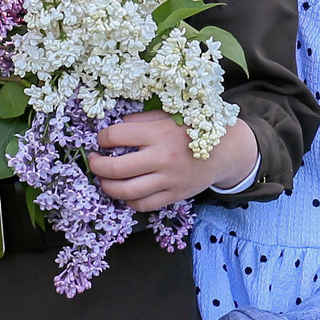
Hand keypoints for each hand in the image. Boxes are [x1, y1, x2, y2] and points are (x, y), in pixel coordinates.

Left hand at [86, 112, 258, 210]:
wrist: (225, 151)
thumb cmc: (193, 129)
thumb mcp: (169, 115)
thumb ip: (142, 119)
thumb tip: (115, 127)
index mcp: (159, 133)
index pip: (116, 136)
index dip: (102, 138)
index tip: (101, 139)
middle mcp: (162, 158)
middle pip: (117, 168)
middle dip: (97, 165)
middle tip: (93, 161)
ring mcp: (168, 180)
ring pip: (127, 191)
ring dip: (108, 186)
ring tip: (104, 180)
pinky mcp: (174, 195)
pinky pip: (144, 204)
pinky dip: (129, 200)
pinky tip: (125, 192)